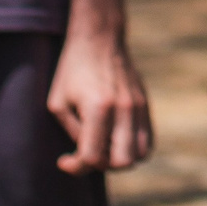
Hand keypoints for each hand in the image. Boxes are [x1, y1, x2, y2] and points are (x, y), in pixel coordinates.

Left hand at [49, 25, 151, 173]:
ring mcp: (138, 106)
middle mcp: (123, 109)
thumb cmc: (72, 70)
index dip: (75, 167)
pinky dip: (133, 149)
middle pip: (122, 162)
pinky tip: (116, 140)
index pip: (93, 157)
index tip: (63, 159)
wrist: (99, 38)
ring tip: (103, 147)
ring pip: (139, 155)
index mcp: (98, 108)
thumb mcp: (58, 103)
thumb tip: (85, 156)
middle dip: (101, 166)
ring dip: (119, 159)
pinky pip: (148, 141)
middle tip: (87, 152)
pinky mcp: (145, 104)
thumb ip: (73, 133)